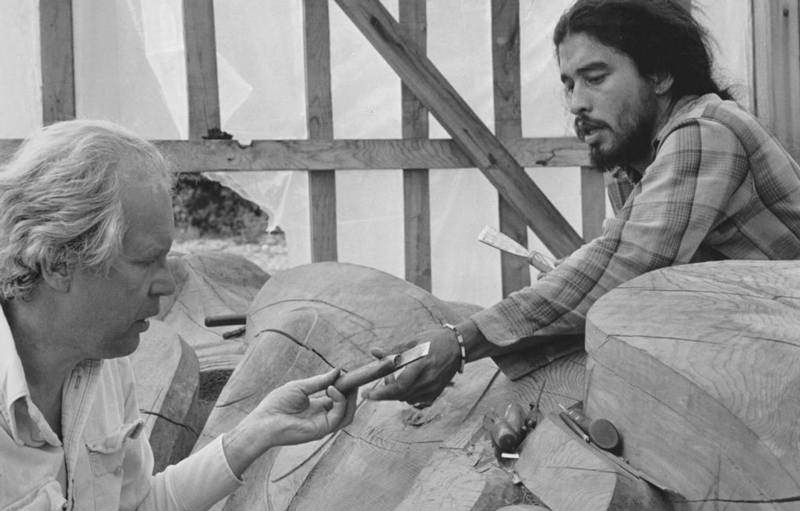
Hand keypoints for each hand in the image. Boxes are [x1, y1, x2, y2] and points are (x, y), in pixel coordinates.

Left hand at [223, 368, 356, 476]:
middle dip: (352, 392)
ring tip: (348, 383)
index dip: (344, 387)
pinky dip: (340, 400)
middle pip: (346, 407)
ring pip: (347, 414)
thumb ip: (320, 381)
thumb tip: (337, 371)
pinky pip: (339, 415)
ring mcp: (323, 424)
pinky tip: (332, 389)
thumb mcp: (301, 387)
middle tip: (353, 378)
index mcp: (316, 407)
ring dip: (350, 398)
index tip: (348, 374)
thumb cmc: (277, 404)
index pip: (337, 398)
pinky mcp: (322, 429)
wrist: (264, 421)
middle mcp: (322, 417)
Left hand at [361, 327, 462, 404]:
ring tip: (396, 376)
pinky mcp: (437, 393)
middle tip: (380, 381)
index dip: (381, 393)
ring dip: (396, 393)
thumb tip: (373, 352)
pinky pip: (417, 401)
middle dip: (384, 393)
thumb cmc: (435, 340)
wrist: (459, 347)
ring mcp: (433, 388)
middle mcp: (428, 380)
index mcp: (421, 365)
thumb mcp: (413, 341)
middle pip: (400, 395)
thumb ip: (393, 350)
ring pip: (407, 399)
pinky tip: (407, 385)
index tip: (367, 394)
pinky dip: (408, 396)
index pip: (399, 385)